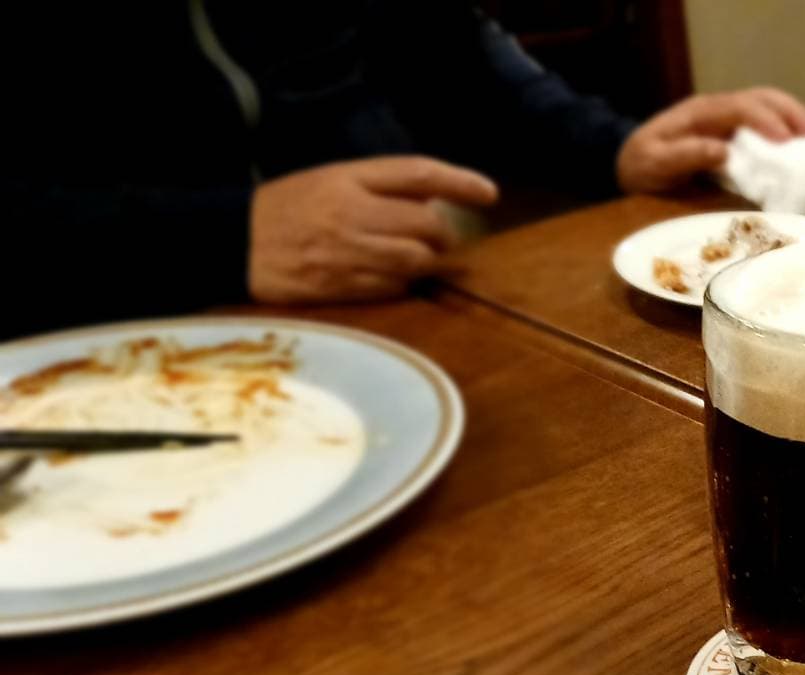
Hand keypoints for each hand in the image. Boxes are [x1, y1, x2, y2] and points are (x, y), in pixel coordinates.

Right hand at [248, 156, 498, 303]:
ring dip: (428, 261)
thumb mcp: (329, 180)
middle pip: (428, 223)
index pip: (419, 173)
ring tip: (418, 258)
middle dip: (444, 234)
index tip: (489, 193)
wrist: (232, 244)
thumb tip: (434, 200)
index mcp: (348, 179)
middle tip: (441, 239)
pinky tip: (391, 278)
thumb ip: (379, 187)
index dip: (460, 182)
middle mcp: (352, 213)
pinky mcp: (341, 287)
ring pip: (416, 260)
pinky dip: (403, 284)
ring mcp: (347, 253)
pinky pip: (394, 288)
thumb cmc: (286, 209)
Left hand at [616, 87, 804, 194]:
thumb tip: (723, 151)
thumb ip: (684, 155)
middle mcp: (719, 108)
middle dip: (795, 115)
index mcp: (701, 112)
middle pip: (764, 99)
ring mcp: (729, 118)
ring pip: (771, 107)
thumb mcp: (653, 163)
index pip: (741, 107)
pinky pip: (769, 124)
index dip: (766, 121)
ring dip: (800, 120)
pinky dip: (793, 132)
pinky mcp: (736, 132)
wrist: (629, 162)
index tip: (787, 142)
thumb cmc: (640, 165)